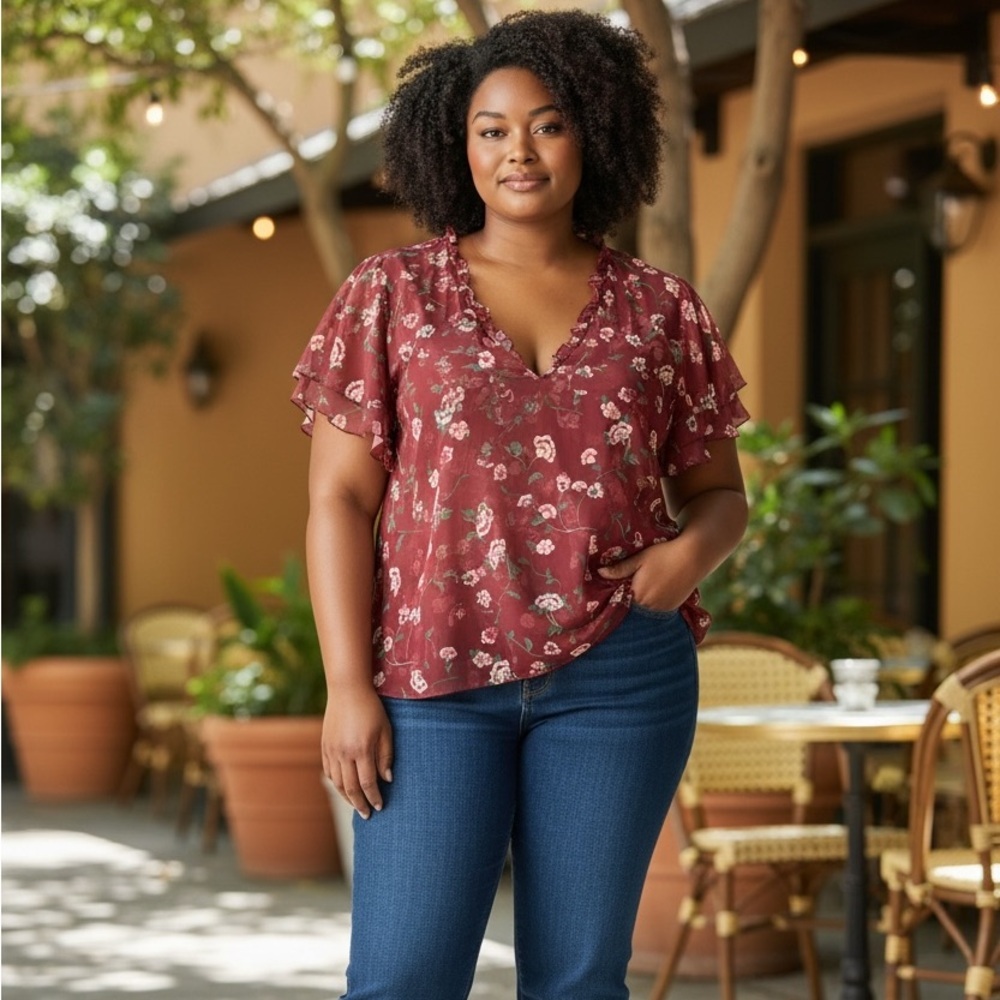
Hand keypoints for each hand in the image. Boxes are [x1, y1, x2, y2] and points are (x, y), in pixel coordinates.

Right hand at [322, 683, 392, 819]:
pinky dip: (336, 783)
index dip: (374, 797)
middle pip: (350, 788)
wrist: (347, 690)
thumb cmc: (371, 709)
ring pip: (337, 783)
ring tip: (356, 805)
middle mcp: (344, 753)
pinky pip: (329, 772)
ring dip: (346, 797)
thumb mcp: (385, 730)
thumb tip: (387, 779)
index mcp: (361, 750)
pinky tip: (344, 787)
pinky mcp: (325, 746)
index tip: (380, 807)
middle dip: (359, 804)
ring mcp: (331, 750)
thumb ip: (386, 756)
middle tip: (367, 815)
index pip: (367, 783)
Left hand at [598, 540, 696, 612]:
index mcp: (638, 594)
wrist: (693, 557)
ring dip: (643, 601)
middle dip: (630, 598)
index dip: (618, 593)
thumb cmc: (664, 555)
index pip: (621, 600)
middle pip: (633, 606)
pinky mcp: (673, 608)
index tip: (617, 586)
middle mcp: (649, 606)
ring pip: (646, 608)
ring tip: (646, 586)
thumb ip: (620, 569)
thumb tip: (599, 573)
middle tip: (632, 584)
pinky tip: (657, 589)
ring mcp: (662, 609)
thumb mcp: (640, 559)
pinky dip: (655, 602)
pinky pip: (658, 608)